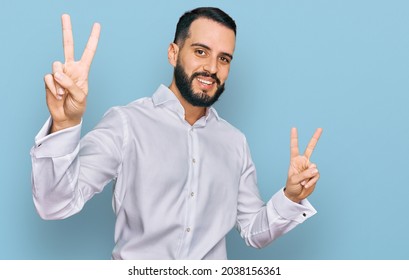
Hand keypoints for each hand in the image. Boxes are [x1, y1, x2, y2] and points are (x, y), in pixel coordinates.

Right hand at [44, 14, 100, 132]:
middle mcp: (70, 68)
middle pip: (67, 45)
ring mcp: (59, 73)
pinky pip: (49, 78)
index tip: (96, 25)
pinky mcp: (49, 79)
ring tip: (63, 94)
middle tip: (65, 15)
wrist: (66, 117)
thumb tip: (57, 72)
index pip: (88, 51)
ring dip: (60, 82)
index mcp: (82, 70)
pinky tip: (57, 95)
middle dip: (66, 30)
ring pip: (56, 66)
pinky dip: (53, 88)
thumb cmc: (78, 106)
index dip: (93, 39)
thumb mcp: (80, 96)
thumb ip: (70, 83)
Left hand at [284, 127, 322, 202]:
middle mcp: (303, 162)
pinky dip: (311, 181)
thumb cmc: (291, 186)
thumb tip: (316, 169)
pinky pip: (316, 176)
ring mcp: (310, 167)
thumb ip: (304, 173)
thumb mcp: (294, 180)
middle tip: (320, 128)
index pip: (294, 147)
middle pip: (310, 148)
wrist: (296, 195)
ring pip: (314, 168)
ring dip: (308, 177)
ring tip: (302, 183)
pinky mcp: (315, 174)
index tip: (294, 128)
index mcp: (295, 160)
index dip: (294, 138)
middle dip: (315, 138)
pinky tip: (306, 185)